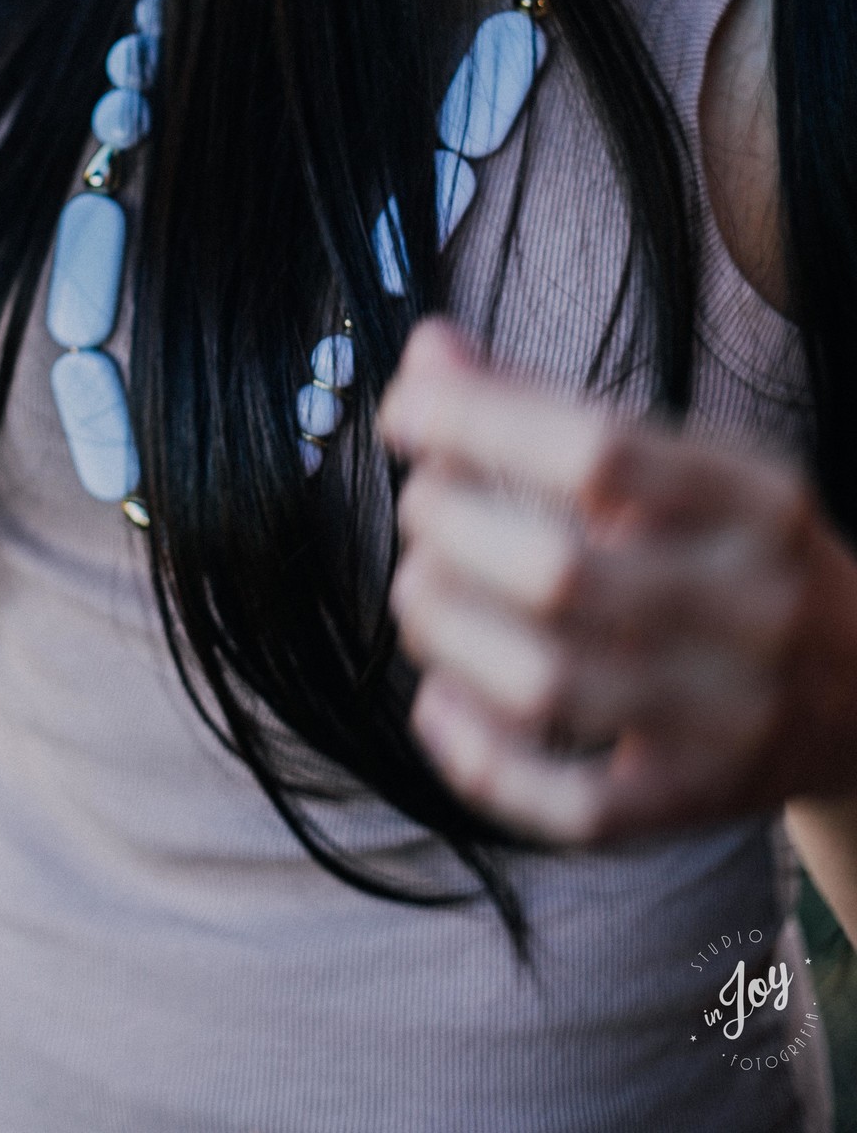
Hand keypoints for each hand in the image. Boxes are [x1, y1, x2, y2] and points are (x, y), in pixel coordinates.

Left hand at [379, 318, 856, 844]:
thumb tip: (426, 353)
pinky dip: (477, 758)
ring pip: (549, 686)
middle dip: (451, 528)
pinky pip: (569, 806)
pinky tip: (435, 702)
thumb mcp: (681, 467)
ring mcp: (729, 717)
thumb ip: (546, 408)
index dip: (479, 423)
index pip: (599, 450)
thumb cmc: (735, 556)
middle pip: (561, 574)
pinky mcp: (694, 802)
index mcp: (756, 501)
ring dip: (445, 629)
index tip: (404, 409)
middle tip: (420, 504)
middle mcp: (754, 607)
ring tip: (419, 587)